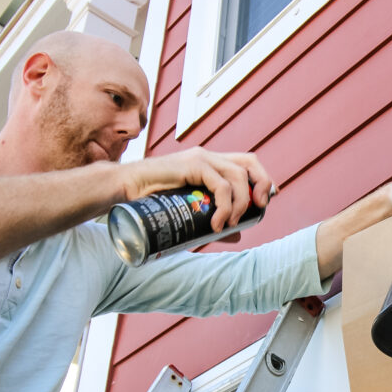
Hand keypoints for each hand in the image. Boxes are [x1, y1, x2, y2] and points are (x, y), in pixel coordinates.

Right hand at [120, 147, 272, 230]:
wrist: (124, 190)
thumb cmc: (153, 202)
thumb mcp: (189, 212)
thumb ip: (214, 220)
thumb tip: (237, 234)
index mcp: (210, 164)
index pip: (246, 163)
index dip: (262, 178)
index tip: (266, 200)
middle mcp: (208, 157)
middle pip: (249, 162)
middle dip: (261, 185)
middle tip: (260, 208)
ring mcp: (200, 158)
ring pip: (237, 176)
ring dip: (240, 204)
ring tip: (228, 225)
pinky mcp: (192, 165)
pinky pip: (220, 185)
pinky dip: (226, 206)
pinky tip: (218, 223)